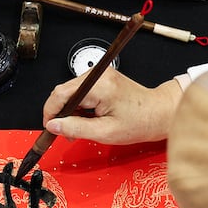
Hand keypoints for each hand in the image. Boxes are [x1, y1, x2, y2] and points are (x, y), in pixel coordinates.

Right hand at [42, 68, 182, 144]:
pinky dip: (79, 106)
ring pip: (71, 91)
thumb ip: (76, 128)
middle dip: (61, 113)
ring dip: (70, 110)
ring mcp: (101, 74)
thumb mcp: (105, 132)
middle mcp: (99, 75)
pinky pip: (81, 90)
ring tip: (79, 128)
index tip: (49, 126)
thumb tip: (54, 125)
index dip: (50, 112)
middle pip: (64, 91)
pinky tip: (86, 118)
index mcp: (100, 86)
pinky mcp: (102, 78)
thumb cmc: (140, 122)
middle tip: (65, 132)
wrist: (158, 113)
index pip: (61, 94)